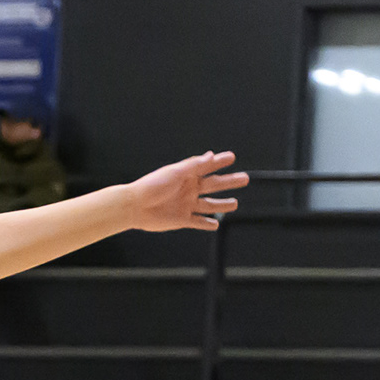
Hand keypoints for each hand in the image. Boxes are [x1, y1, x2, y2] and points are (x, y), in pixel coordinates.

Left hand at [115, 150, 246, 233]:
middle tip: (245, 178)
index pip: (207, 166)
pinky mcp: (182, 219)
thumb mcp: (175, 172)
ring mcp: (186, 205)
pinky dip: (206, 224)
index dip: (220, 161)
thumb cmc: (152, 186)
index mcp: (186, 175)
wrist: (135, 207)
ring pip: (209, 205)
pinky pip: (198, 222)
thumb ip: (194, 165)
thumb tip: (211, 156)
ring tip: (235, 203)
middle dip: (229, 182)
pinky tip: (215, 224)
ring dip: (222, 204)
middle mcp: (188, 189)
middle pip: (214, 185)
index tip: (232, 157)